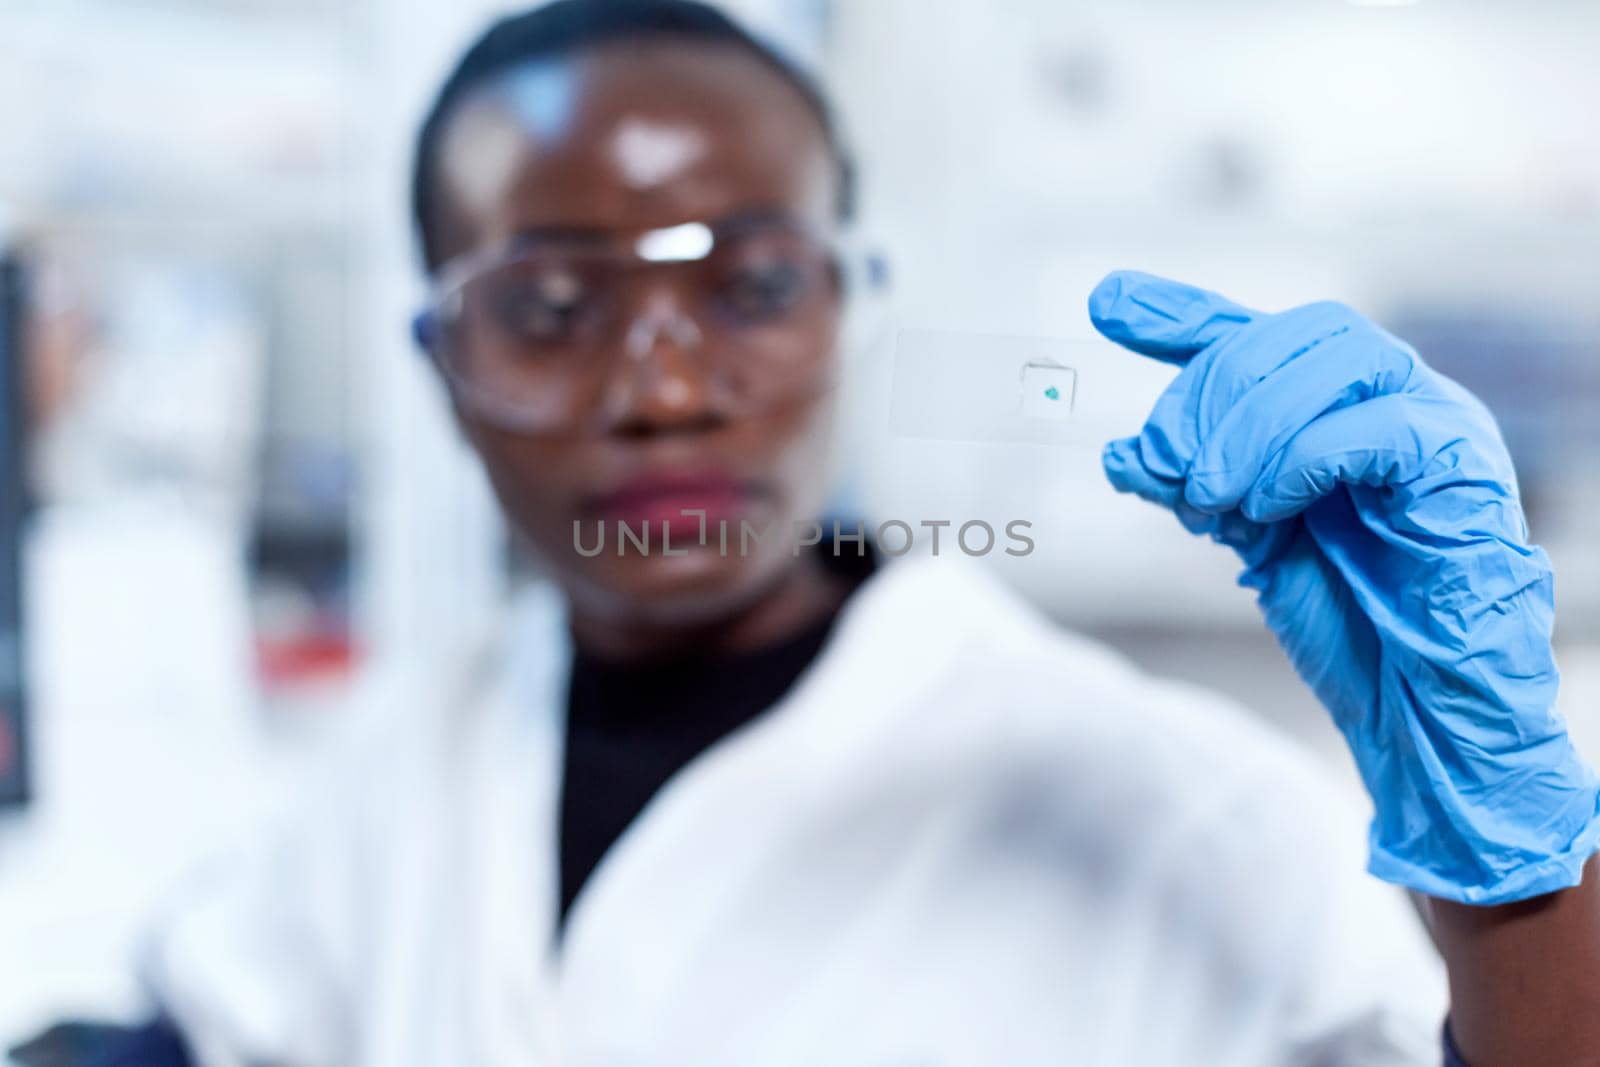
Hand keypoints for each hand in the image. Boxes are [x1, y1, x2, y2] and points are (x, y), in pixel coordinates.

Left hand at [1090, 270, 1599, 904]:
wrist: (1422, 705)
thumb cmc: (1351, 620)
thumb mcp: (1252, 538)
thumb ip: (1198, 485)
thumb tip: (1122, 454)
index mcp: (1335, 407)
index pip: (1255, 336)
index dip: (1180, 313)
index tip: (1107, 300)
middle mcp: (1387, 397)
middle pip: (1286, 337)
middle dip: (1204, 391)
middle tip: (1158, 462)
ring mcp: (1433, 420)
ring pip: (1333, 359)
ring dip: (1247, 425)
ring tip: (1206, 498)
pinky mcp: (1462, 463)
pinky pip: (1377, 425)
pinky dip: (1302, 458)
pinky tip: (1266, 507)